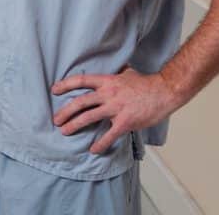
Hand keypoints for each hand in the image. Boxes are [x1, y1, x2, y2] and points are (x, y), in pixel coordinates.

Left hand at [51, 68, 182, 153]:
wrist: (165, 91)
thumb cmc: (146, 83)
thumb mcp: (127, 72)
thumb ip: (115, 73)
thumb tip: (112, 68)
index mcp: (107, 81)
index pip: (81, 81)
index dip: (66, 85)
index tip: (54, 90)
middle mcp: (108, 93)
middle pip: (80, 102)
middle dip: (65, 111)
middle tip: (55, 120)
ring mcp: (116, 108)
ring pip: (89, 117)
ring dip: (75, 125)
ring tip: (65, 131)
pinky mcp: (125, 121)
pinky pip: (109, 135)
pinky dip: (100, 143)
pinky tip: (93, 149)